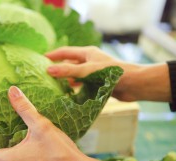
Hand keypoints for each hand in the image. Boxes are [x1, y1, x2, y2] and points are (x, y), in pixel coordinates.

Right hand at [46, 46, 170, 101]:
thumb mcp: (87, 70)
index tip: (40, 59)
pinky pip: (82, 84)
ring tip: (53, 86)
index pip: (65, 52)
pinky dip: (75, 88)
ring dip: (66, 80)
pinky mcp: (97, 83)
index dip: (53, 55)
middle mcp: (89, 62)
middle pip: (69, 64)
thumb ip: (68, 70)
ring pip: (75, 75)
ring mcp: (93, 73)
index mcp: (87, 53)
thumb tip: (49, 70)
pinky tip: (68, 94)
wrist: (134, 84)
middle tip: (45, 75)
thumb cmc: (112, 72)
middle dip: (58, 69)